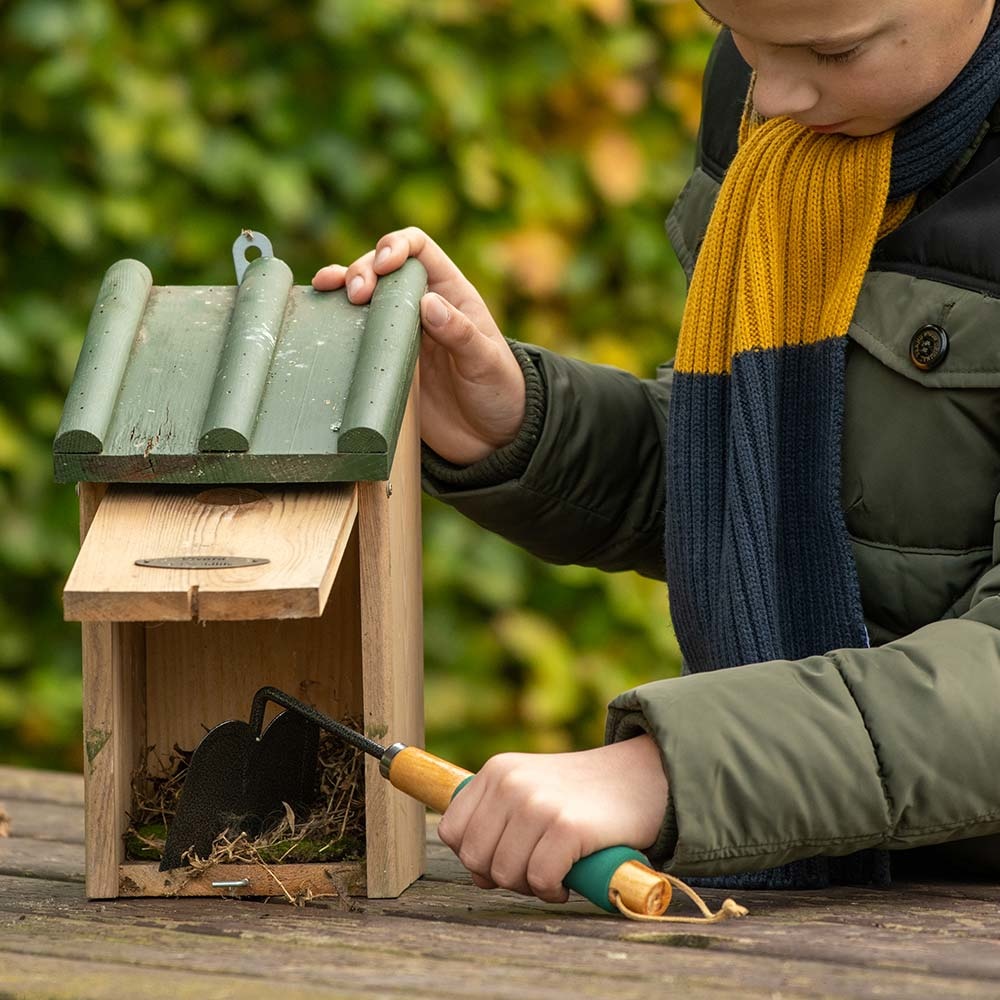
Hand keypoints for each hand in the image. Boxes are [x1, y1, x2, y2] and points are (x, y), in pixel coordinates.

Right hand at [312, 228, 526, 465]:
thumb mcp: (486, 363)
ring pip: (364, 294)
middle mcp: (421, 306)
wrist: (489, 437)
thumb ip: (461, 334)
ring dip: (342, 283)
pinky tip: (320, 312)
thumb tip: (428, 304)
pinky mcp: (384, 359)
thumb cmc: (499, 393)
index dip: (397, 246)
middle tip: (356, 295)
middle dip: (364, 269)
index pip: (419, 249)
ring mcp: (399, 333)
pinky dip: (335, 316)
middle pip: (383, 267)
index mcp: (451, 293)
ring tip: (328, 288)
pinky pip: (356, 331)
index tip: (384, 264)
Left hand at [436, 735, 669, 903]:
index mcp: (496, 771)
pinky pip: (540, 880)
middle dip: (502, 876)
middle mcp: (510, 783)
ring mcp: (537, 803)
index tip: (503, 858)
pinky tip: (568, 879)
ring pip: (504, 874)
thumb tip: (478, 873)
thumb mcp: (530, 786)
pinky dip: (553, 891)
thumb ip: (498, 818)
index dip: (474, 856)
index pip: (451, 830)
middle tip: (534, 869)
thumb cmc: (584, 794)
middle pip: (474, 858)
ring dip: (530, 886)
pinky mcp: (566, 826)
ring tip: (553, 872)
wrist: (643, 776)